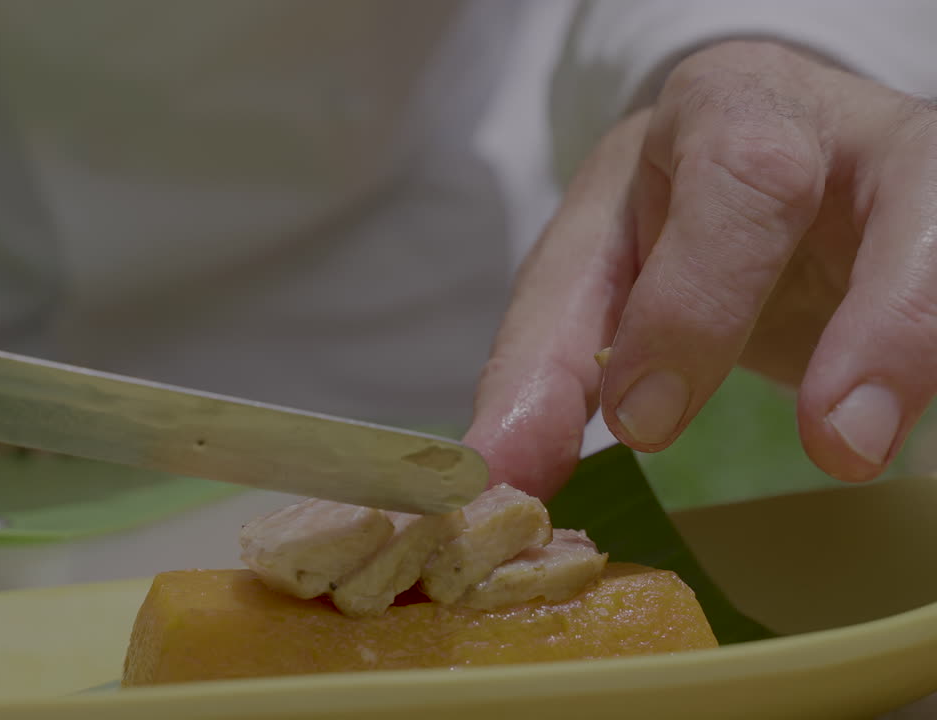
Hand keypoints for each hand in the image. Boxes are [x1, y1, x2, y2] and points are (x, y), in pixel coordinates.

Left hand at [466, 40, 936, 496]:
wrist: (771, 157)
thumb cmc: (674, 214)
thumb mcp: (598, 267)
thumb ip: (549, 366)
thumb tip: (502, 473)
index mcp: (720, 109)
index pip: (722, 181)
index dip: (688, 307)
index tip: (642, 424)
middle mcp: (823, 121)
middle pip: (805, 190)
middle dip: (788, 311)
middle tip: (818, 445)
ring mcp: (909, 171)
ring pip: (931, 231)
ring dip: (905, 342)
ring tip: (855, 452)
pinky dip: (921, 358)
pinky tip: (889, 419)